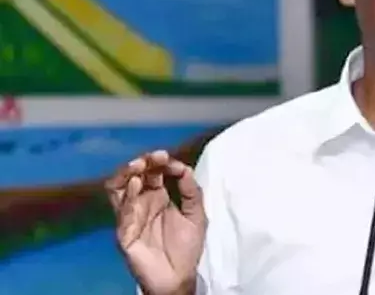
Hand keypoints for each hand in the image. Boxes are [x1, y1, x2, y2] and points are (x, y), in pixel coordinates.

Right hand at [105, 150, 205, 294]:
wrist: (180, 277)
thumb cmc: (187, 247)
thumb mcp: (196, 213)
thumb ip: (191, 190)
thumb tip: (183, 166)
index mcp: (158, 196)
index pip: (153, 171)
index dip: (158, 161)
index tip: (166, 156)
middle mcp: (141, 203)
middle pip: (133, 176)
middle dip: (141, 162)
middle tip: (153, 157)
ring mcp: (130, 217)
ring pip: (118, 190)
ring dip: (126, 175)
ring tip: (139, 166)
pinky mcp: (124, 234)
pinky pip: (122, 213)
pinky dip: (128, 198)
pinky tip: (137, 186)